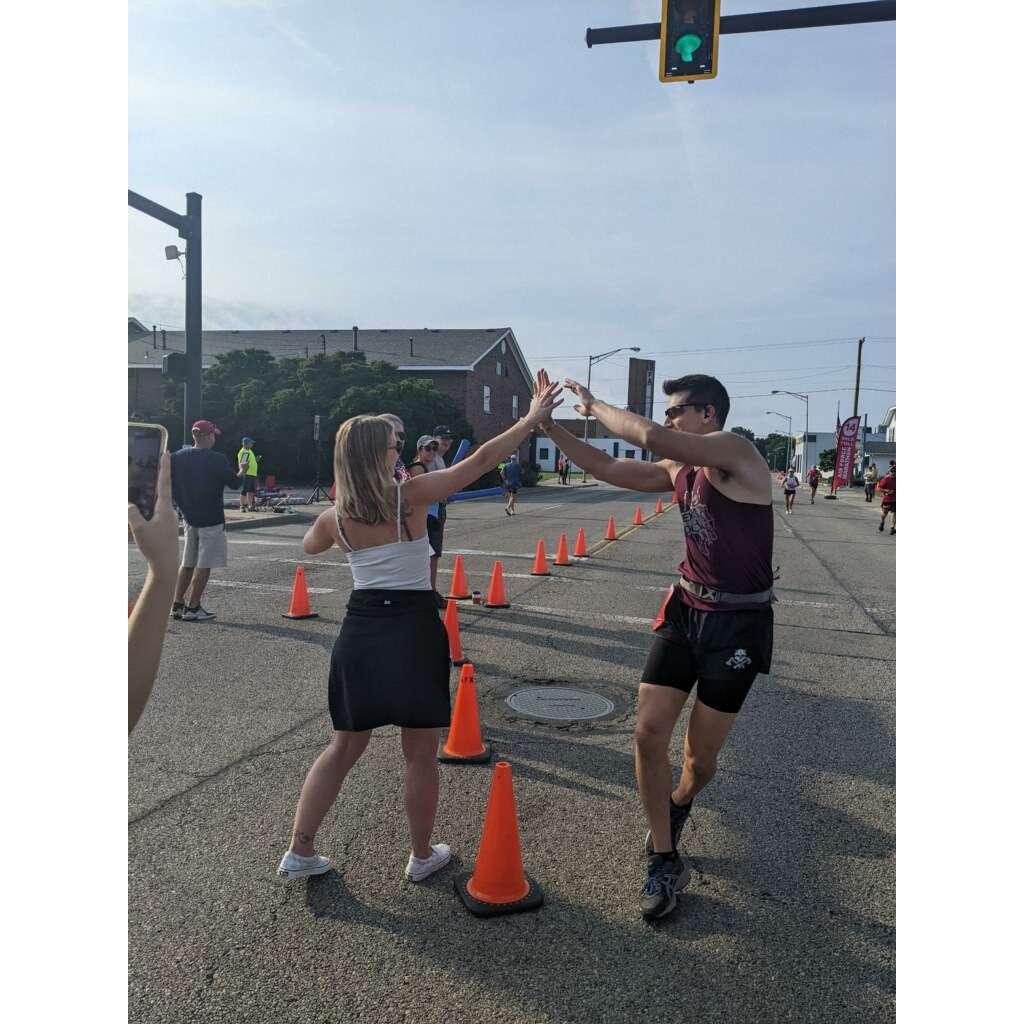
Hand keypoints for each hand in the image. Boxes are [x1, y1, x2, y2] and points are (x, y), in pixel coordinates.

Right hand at [128, 452, 178, 579]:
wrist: (165, 565)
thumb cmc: (154, 547)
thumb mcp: (139, 529)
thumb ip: (132, 514)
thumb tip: (129, 505)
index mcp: (165, 509)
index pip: (164, 484)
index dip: (165, 468)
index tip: (167, 453)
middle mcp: (168, 512)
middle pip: (159, 491)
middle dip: (155, 478)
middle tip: (153, 463)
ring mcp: (167, 520)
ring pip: (155, 503)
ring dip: (148, 495)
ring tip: (140, 486)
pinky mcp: (163, 527)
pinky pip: (153, 513)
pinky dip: (146, 509)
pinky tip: (139, 509)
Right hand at [532, 369, 559, 428]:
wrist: (531, 419)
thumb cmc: (532, 411)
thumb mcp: (533, 402)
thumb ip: (534, 396)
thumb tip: (534, 390)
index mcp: (538, 399)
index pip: (544, 391)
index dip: (549, 386)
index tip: (553, 382)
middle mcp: (541, 401)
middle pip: (547, 392)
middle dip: (553, 386)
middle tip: (558, 382)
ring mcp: (543, 405)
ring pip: (551, 397)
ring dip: (557, 392)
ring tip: (561, 388)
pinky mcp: (546, 410)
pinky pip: (553, 405)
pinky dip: (558, 402)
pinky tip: (563, 399)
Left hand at [563, 378, 595, 416]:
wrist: (593, 407)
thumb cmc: (589, 410)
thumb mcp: (581, 410)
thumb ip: (577, 408)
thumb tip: (574, 406)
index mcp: (584, 396)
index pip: (578, 392)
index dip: (574, 390)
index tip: (570, 389)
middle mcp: (584, 392)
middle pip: (576, 387)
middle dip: (571, 385)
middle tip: (566, 383)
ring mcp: (583, 389)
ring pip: (575, 384)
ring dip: (570, 382)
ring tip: (565, 380)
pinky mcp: (581, 388)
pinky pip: (574, 384)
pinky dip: (570, 382)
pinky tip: (566, 381)